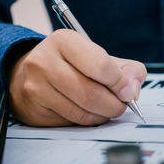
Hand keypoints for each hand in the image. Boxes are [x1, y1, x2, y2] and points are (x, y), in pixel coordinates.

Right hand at [8, 29, 146, 125]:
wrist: (31, 73)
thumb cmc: (71, 63)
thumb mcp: (100, 56)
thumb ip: (126, 69)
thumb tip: (132, 89)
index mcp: (64, 41)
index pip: (100, 65)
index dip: (120, 83)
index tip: (128, 91)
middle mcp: (44, 61)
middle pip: (92, 94)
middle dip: (115, 105)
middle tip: (121, 105)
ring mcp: (36, 87)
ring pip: (82, 113)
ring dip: (103, 116)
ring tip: (107, 108)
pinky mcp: (34, 110)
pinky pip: (71, 122)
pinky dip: (88, 121)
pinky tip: (90, 112)